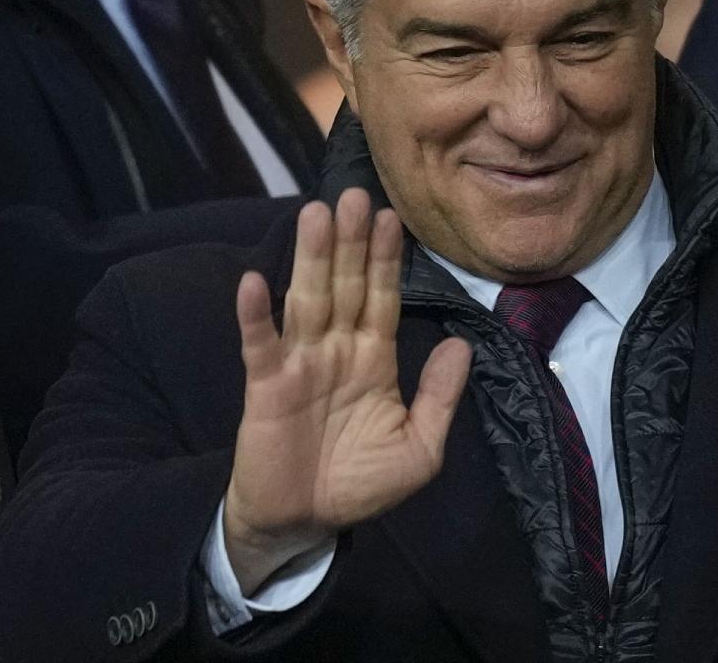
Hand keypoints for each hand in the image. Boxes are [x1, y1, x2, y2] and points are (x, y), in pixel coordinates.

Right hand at [222, 189, 471, 594]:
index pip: (382, 296)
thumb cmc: (360, 484)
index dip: (386, 259)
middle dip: (351, 242)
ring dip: (311, 259)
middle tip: (356, 194)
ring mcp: (299, 363)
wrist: (304, 524)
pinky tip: (255, 280)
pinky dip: (255, 314)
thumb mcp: (419, 449)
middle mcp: (336, 349)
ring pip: (308, 300)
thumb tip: (463, 346)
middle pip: (345, 285)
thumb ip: (439, 398)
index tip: (393, 215)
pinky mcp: (265, 386)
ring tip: (317, 214)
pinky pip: (260, 344)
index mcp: (374, 358)